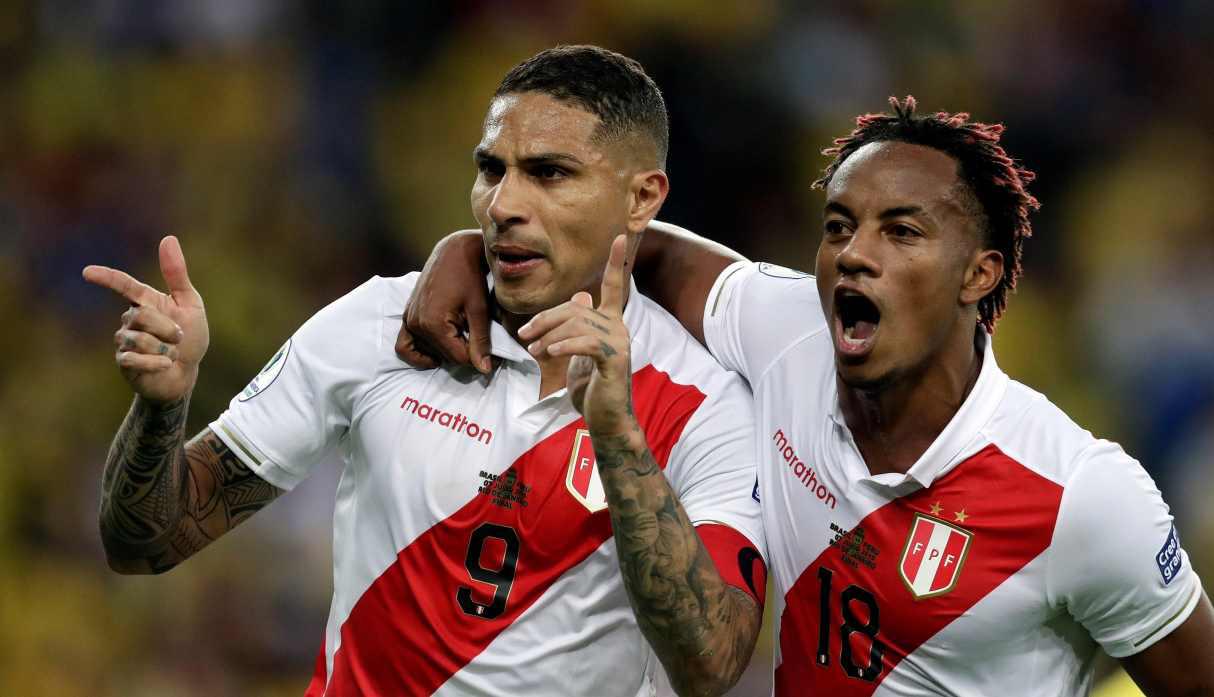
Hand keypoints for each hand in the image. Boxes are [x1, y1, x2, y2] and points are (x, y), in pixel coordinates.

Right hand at [83, 236, 208, 403]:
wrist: (186, 373)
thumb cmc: (190, 337)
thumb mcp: (191, 304)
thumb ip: (177, 274)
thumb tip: (168, 238)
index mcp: (146, 301)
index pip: (123, 285)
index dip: (107, 278)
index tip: (87, 272)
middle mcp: (130, 319)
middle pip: (143, 316)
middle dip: (168, 328)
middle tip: (180, 338)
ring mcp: (125, 341)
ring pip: (140, 339)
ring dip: (166, 348)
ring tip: (171, 353)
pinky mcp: (124, 362)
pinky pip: (136, 359)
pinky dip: (158, 363)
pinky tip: (166, 365)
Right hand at [395, 230, 493, 373]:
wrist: (454, 251)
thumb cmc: (470, 276)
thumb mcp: (479, 310)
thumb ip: (481, 342)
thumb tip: (485, 370)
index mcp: (433, 324)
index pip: (458, 358)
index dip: (477, 356)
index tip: (490, 347)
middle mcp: (415, 324)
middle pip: (444, 357)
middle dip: (463, 352)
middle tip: (479, 339)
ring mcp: (408, 320)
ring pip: (428, 352)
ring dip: (445, 351)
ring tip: (463, 337)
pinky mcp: (407, 315)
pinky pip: (405, 344)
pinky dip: (419, 352)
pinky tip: (436, 352)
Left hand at [520, 235, 634, 437]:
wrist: (606, 420)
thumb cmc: (592, 388)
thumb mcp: (580, 352)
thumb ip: (579, 325)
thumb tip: (582, 295)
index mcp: (611, 323)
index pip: (615, 286)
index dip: (616, 262)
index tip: (620, 236)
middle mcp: (618, 328)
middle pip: (577, 307)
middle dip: (545, 319)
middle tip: (524, 335)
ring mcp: (619, 344)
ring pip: (577, 323)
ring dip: (548, 335)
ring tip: (533, 351)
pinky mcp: (614, 361)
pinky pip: (585, 343)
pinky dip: (564, 346)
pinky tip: (550, 353)